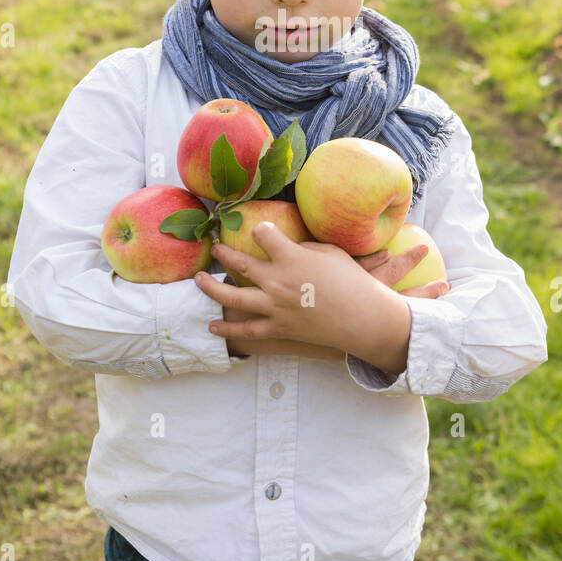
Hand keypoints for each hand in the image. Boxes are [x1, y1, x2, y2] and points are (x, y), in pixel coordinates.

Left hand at [197, 226, 448, 349]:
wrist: (363, 318)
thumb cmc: (351, 281)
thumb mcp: (330, 253)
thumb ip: (303, 248)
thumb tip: (287, 248)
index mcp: (291, 257)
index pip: (263, 234)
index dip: (261, 230)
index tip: (260, 230)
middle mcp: (277, 281)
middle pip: (240, 264)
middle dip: (225, 253)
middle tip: (216, 247)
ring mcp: (275, 307)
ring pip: (233, 298)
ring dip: (212, 288)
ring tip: (198, 280)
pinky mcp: (278, 328)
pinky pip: (248, 330)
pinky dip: (228, 330)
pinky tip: (212, 326)